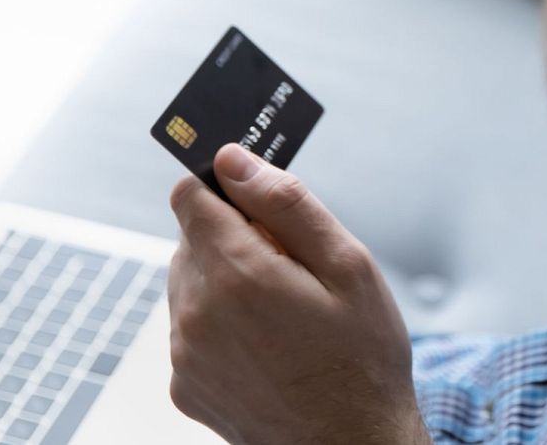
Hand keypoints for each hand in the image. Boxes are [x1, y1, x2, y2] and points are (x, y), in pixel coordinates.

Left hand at [168, 145, 429, 444]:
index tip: (259, 202)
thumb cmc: (362, 361)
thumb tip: (233, 161)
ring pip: (190, 282)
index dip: (227, 189)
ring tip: (284, 311)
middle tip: (293, 269)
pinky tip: (269, 345)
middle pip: (192, 238)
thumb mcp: (348, 267)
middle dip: (236, 238)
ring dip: (227, 280)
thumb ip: (286, 204)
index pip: (190, 195)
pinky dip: (221, 323)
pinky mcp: (185, 385)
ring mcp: (185, 355)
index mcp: (236, 275)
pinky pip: (192, 328)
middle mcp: (195, 313)